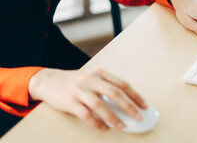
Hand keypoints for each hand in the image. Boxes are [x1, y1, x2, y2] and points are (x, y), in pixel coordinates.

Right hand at [28, 68, 146, 129]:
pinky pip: (86, 115)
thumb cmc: (76, 82)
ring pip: (100, 105)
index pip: (122, 84)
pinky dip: (96, 122)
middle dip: (129, 107)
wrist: (48, 81)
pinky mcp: (69, 102)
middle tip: (138, 117)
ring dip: (113, 117)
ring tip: (123, 126)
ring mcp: (79, 90)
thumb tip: (127, 104)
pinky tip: (104, 128)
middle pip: (114, 93)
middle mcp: (91, 80)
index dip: (135, 96)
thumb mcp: (93, 78)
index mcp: (100, 73)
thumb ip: (107, 87)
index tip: (144, 106)